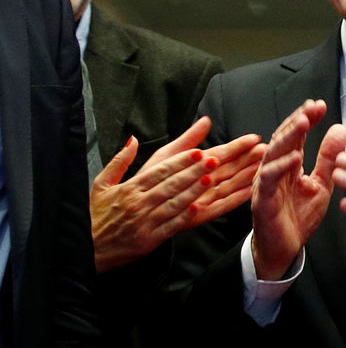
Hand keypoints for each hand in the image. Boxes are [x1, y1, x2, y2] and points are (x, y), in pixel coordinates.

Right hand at [91, 116, 264, 272]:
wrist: (86, 250)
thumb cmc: (97, 216)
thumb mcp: (101, 185)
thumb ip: (119, 162)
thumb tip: (133, 140)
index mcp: (130, 188)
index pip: (160, 171)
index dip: (180, 161)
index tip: (197, 152)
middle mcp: (138, 203)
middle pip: (171, 184)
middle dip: (194, 171)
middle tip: (213, 160)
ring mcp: (145, 221)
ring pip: (174, 203)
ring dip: (194, 191)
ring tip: (211, 179)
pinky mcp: (149, 239)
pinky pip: (170, 226)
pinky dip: (184, 217)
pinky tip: (198, 208)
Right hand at [251, 100, 345, 279]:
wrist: (284, 250)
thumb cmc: (299, 217)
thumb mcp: (321, 184)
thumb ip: (329, 159)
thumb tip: (339, 128)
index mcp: (287, 164)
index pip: (295, 135)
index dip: (306, 118)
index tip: (320, 104)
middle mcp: (274, 169)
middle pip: (283, 138)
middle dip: (297, 121)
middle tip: (312, 107)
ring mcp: (266, 183)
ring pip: (274, 153)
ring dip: (288, 136)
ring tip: (304, 122)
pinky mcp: (262, 200)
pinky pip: (269, 179)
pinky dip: (281, 166)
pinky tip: (296, 156)